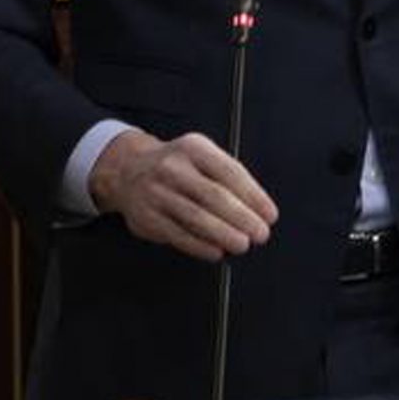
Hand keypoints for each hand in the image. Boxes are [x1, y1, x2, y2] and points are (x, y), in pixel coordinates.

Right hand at [87, 128, 276, 260]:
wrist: (128, 170)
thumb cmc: (178, 166)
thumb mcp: (201, 156)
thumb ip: (227, 176)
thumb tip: (258, 208)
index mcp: (194, 148)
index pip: (230, 172)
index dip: (253, 196)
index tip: (269, 214)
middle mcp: (174, 168)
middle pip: (214, 196)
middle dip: (242, 218)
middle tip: (260, 233)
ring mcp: (157, 192)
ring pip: (196, 217)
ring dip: (223, 234)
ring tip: (242, 244)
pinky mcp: (147, 216)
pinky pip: (177, 234)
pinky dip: (200, 245)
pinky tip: (216, 251)